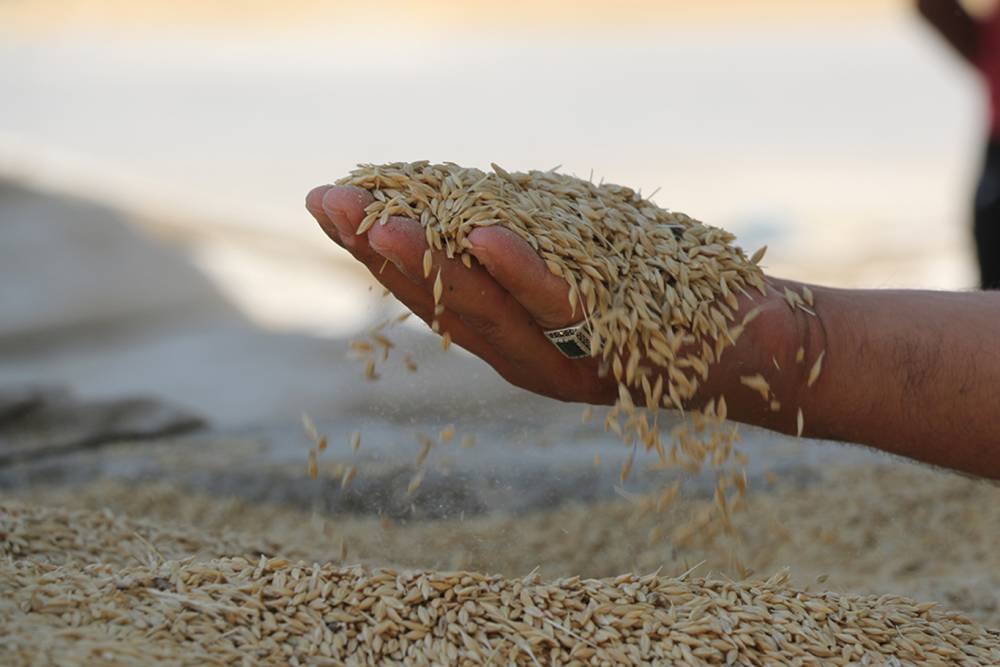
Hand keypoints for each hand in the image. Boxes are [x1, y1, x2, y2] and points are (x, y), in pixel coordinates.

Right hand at [307, 184, 806, 429]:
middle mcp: (526, 354)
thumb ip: (520, 244)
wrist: (755, 347)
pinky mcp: (622, 344)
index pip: (428, 287)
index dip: (375, 248)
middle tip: (327, 201)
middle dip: (380, 252)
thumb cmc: (657, 294)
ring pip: (490, 311)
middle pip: (441, 303)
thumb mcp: (574, 259)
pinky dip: (525, 274)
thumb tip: (460, 201)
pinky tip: (487, 235)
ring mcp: (570, 357)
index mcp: (508, 332)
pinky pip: (565, 310)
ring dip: (433, 265)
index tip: (331, 198)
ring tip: (382, 221)